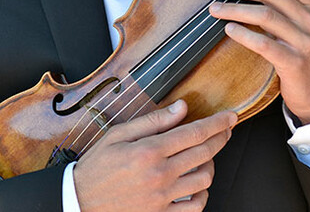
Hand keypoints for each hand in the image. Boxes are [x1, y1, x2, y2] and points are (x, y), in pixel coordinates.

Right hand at [74, 99, 236, 210]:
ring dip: (211, 163)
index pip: (195, 132)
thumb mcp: (119, 134)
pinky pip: (194, 207)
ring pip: (204, 179)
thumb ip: (154, 121)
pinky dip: (202, 193)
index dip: (218, 123)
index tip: (230, 116)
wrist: (79, 203)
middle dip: (221, 137)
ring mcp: (162, 198)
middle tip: (226, 129)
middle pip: (204, 152)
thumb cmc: (98, 166)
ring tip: (206, 154)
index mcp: (150, 151)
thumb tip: (182, 107)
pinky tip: (197, 182)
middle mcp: (160, 174)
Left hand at [210, 0, 309, 124]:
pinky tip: (229, 30)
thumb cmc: (299, 53)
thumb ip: (278, 5)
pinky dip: (243, 34)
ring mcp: (304, 40)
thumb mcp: (296, 24)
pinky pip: (264, 44)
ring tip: (216, 9)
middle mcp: (309, 18)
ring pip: (266, 14)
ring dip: (235, 8)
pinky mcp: (294, 62)